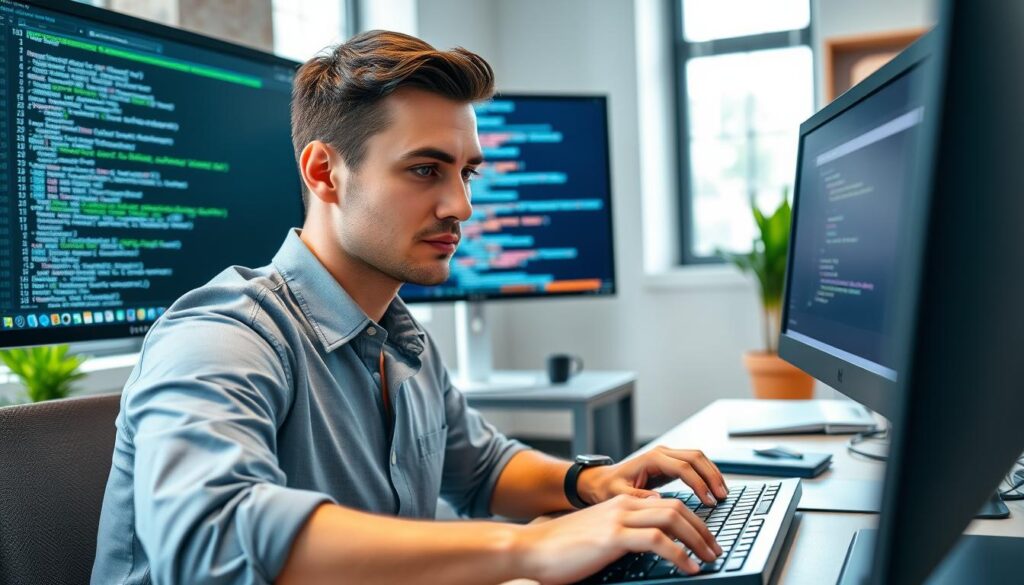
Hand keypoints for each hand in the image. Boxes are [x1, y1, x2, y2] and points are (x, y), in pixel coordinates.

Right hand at [514, 494, 722, 584]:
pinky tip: (689, 568)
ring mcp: (618, 519)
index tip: (704, 538)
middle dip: (702, 528)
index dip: (691, 520)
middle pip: (676, 507)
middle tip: (715, 548)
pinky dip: (680, 554)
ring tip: (709, 557)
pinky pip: (658, 541)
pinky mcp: (612, 537)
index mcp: (620, 504)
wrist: (529, 548)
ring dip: (697, 539)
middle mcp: (622, 506)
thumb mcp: (597, 535)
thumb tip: (646, 545)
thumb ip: (621, 533)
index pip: (668, 503)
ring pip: (672, 519)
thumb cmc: (559, 548)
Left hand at [578, 445, 728, 506]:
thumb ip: (639, 497)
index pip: (683, 467)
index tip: (708, 500)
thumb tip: (660, 499)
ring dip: (712, 473)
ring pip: (698, 457)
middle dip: (711, 476)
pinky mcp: (670, 463)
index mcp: (651, 459)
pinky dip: (707, 473)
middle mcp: (661, 453)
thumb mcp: (618, 495)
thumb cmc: (608, 488)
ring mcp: (667, 456)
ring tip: (723, 494)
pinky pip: (694, 463)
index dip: (698, 483)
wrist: (601, 481)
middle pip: (695, 457)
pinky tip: (713, 488)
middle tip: (722, 497)